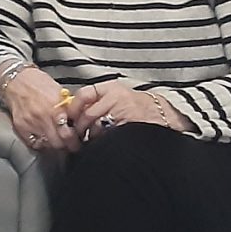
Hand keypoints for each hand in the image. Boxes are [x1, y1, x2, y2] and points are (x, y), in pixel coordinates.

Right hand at [0, 64, 73, 154]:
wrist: (16, 79)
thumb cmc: (38, 82)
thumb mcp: (59, 91)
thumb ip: (68, 107)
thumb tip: (79, 120)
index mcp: (55, 107)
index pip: (69, 134)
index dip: (76, 140)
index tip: (78, 141)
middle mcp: (42, 117)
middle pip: (59, 143)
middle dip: (67, 146)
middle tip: (71, 145)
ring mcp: (30, 123)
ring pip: (48, 146)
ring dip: (55, 146)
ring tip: (59, 142)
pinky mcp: (20, 127)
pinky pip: (34, 143)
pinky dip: (42, 144)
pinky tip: (46, 139)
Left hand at [64, 79, 188, 137]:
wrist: (163, 113)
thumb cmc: (136, 106)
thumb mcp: (117, 96)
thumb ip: (97, 100)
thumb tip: (72, 112)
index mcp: (110, 88)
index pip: (83, 94)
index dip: (73, 108)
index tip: (67, 118)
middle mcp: (116, 97)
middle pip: (87, 114)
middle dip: (79, 127)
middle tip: (76, 135)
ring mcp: (123, 111)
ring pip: (96, 126)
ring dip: (90, 136)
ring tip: (90, 140)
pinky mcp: (128, 125)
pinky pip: (108, 136)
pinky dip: (102, 141)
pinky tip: (103, 144)